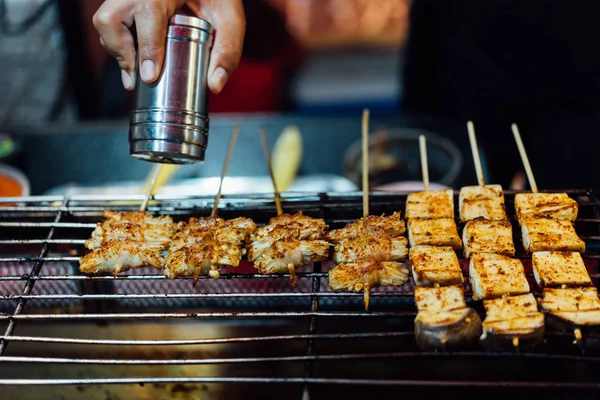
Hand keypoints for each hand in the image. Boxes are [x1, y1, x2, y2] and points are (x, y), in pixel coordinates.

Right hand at [93, 0, 244, 92]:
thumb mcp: (231, 20)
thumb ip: (228, 51)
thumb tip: (214, 85)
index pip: (148, 12)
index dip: (146, 47)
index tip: (150, 76)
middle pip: (111, 18)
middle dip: (122, 52)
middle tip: (140, 78)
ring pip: (105, 21)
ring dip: (117, 50)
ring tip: (136, 73)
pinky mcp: (124, 2)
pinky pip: (110, 22)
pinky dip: (118, 44)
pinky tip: (135, 61)